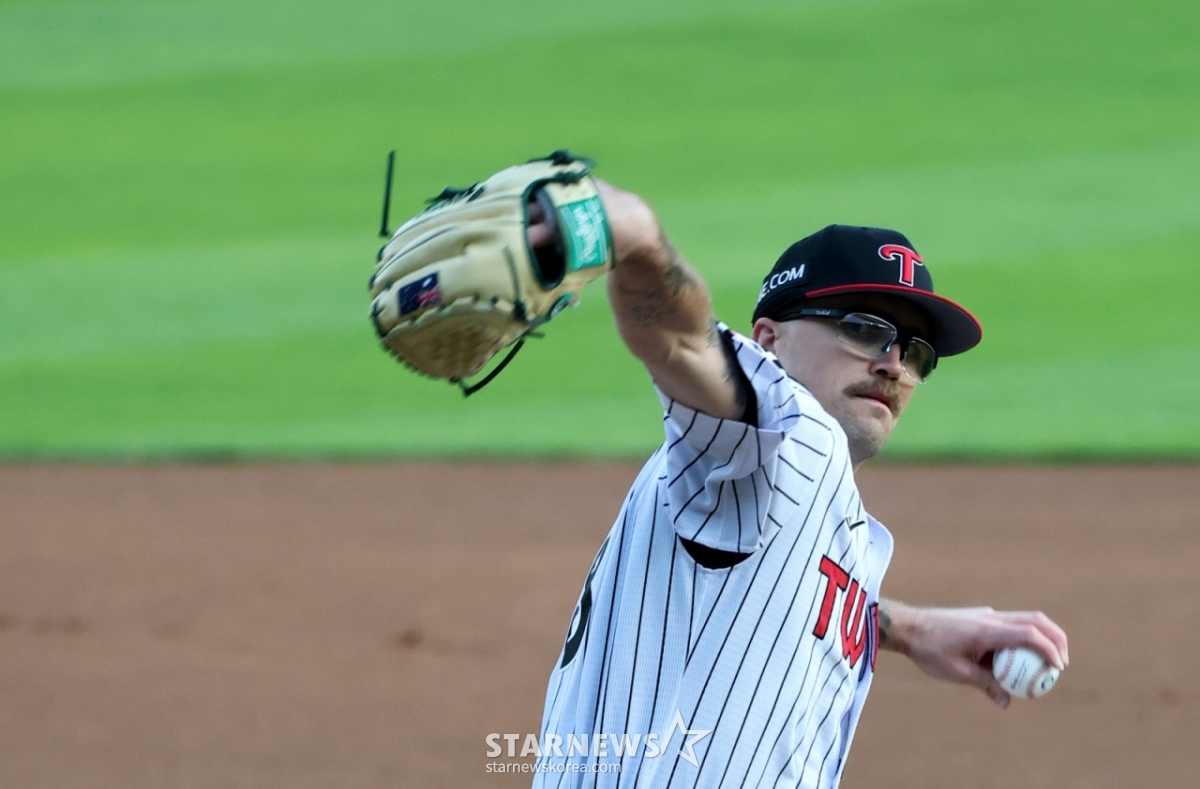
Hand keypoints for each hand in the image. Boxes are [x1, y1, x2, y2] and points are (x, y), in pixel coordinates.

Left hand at [880, 600, 1068, 708]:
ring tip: (1046, 663)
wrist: (908, 626)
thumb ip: (986, 685)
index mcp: (987, 630)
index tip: (1058, 667)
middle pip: (1036, 620)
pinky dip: (1023, 638)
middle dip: (1055, 638)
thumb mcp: (958, 672)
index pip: (1029, 633)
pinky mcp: (981, 617)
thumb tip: (1007, 702)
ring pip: (1025, 619)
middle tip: (1062, 663)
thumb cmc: (929, 650)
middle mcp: (991, 618)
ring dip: (1041, 637)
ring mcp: (987, 615)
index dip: (1049, 649)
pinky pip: (1010, 625)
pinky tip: (1018, 660)